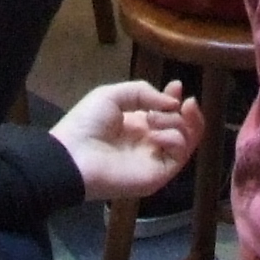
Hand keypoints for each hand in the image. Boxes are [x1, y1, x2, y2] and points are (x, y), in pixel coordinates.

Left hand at [48, 78, 200, 202]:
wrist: (73, 156)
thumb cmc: (87, 124)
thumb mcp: (112, 96)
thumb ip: (143, 92)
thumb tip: (173, 103)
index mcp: (138, 124)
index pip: (167, 112)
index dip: (174, 98)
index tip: (176, 85)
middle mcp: (150, 141)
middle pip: (183, 127)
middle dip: (186, 111)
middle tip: (181, 101)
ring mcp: (155, 158)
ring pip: (187, 140)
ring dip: (177, 122)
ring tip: (154, 119)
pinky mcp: (158, 174)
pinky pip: (180, 156)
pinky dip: (175, 139)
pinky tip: (156, 133)